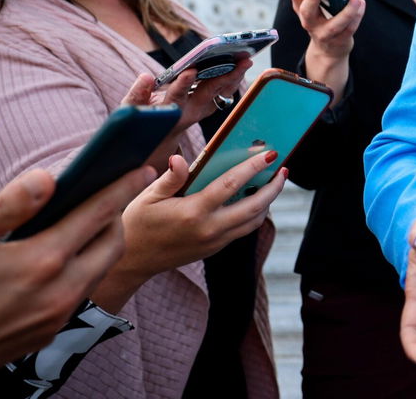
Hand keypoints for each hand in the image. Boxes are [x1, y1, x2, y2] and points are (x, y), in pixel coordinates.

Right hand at [0, 166, 154, 368]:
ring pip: (99, 271)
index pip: (100, 214)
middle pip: (113, 244)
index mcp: (42, 261)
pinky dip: (81, 270)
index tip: (143, 168)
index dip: (124, 187)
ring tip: (81, 225)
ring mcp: (56, 318)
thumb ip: (8, 208)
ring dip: (99, 246)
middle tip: (100, 199)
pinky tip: (59, 261)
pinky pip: (80, 293)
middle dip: (115, 218)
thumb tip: (47, 179)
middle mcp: (60, 292)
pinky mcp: (47, 335)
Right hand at [95, 151, 285, 312]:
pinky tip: (255, 199)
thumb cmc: (137, 224)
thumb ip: (170, 178)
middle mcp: (209, 230)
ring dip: (268, 201)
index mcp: (193, 212)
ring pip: (253, 221)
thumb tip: (180, 158)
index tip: (270, 153)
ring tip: (274, 182)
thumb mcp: (147, 196)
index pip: (231, 185)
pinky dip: (254, 213)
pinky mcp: (215, 249)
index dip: (253, 167)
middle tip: (283, 169)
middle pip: (254, 207)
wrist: (132, 262)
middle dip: (273, 187)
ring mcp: (214, 242)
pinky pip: (243, 230)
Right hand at [122, 59, 252, 136]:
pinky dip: (233, 80)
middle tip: (240, 60)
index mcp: (169, 111)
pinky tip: (241, 67)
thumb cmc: (142, 120)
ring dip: (234, 77)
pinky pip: (224, 94)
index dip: (183, 84)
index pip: (176, 96)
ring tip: (246, 60)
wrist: (156, 140)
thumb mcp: (132, 110)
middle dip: (225, 76)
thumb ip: (137, 94)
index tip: (191, 70)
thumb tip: (145, 76)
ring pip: (220, 94)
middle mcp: (188, 113)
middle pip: (208, 93)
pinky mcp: (207, 109)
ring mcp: (200, 112)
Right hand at [288, 0, 364, 99]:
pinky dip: (357, 16)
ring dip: (346, 12)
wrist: (329, 51)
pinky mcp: (340, 40)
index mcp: (302, 10)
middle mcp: (310, 23)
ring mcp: (325, 34)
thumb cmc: (323, 21)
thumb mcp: (317, 8)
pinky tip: (361, 3)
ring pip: (334, 24)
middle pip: (307, 11)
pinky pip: (349, 29)